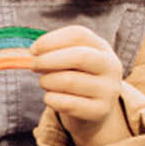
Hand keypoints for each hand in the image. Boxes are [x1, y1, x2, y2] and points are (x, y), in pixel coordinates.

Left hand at [31, 25, 126, 141]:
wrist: (93, 108)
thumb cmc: (75, 76)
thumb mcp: (70, 60)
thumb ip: (54, 52)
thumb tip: (34, 53)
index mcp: (102, 48)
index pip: (79, 34)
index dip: (51, 40)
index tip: (33, 50)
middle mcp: (111, 67)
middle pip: (80, 56)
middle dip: (48, 60)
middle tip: (34, 66)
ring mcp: (109, 90)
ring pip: (69, 81)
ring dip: (47, 81)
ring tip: (45, 82)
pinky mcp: (100, 111)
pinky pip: (67, 103)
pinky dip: (50, 99)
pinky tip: (50, 97)